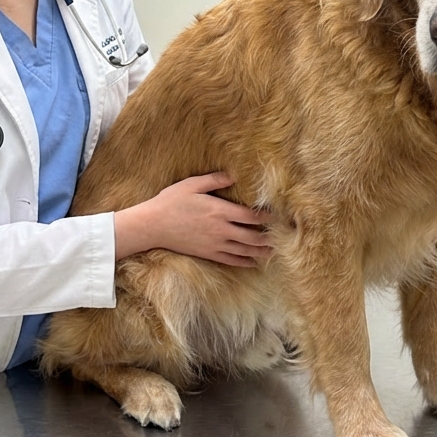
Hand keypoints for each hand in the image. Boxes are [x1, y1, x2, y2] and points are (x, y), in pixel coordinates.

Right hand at [114, 172, 272, 266]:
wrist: (152, 226)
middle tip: (283, 236)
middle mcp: (221, 230)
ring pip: (245, 250)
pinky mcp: (208, 254)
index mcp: (219, 211)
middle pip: (253, 236)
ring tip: (275, 251)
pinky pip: (232, 260)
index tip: (279, 215)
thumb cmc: (171, 201)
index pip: (251, 215)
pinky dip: (245, 261)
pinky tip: (254, 262)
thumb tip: (235, 174)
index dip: (267, 216)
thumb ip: (215, 179)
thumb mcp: (192, 184)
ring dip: (261, 251)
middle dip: (269, 236)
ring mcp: (215, 244)